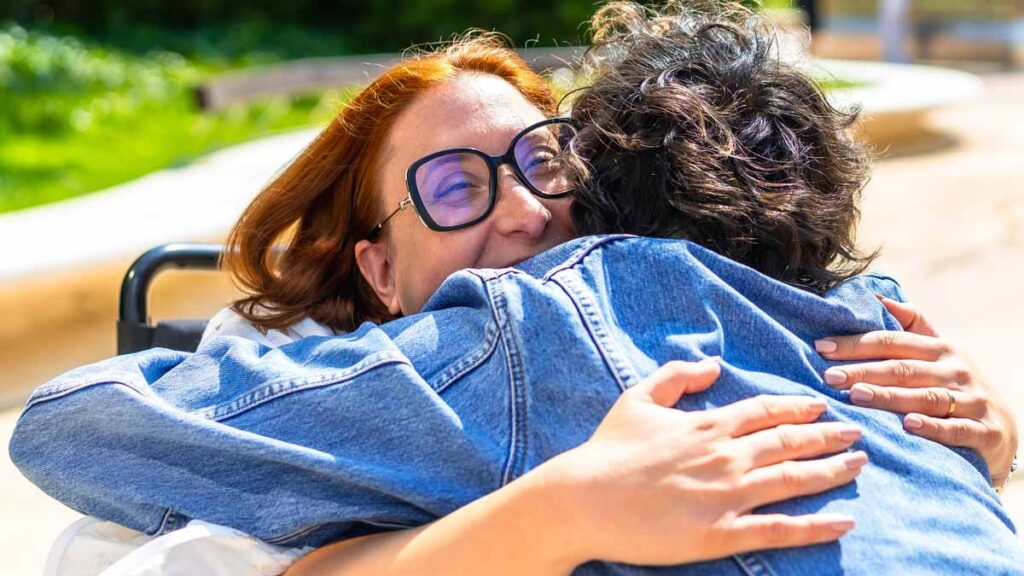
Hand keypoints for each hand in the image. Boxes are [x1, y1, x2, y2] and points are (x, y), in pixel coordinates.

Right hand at [546, 360, 864, 566]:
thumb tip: (712, 364)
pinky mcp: (721, 534)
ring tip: (859, 464)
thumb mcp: (637, 399)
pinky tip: (844, 521)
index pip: (766, 410)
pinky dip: (817, 526)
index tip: (821, 406)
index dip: (798, 407)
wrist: (583, 500)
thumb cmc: (607, 450)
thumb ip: (676, 375)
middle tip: (857, 433)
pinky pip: (781, 529)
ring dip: (833, 471)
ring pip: (795, 480)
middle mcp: (726, 456)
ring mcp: (728, 496)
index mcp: (707, 424)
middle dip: (828, 436)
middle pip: (791, 442)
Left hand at [814, 296, 1017, 486]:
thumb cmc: (956, 385)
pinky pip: (955, 428)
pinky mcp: (985, 430)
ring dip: (889, 396)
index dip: (856, 343)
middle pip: (902, 368)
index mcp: (940, 349)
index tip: (821, 347)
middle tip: (829, 375)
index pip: (892, 342)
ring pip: (926, 396)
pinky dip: (932, 426)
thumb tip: (878, 297)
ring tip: (857, 395)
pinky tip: (908, 425)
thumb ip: (913, 325)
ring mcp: (972, 399)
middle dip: (863, 370)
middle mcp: (956, 370)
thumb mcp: (940, 352)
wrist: (1002, 430)